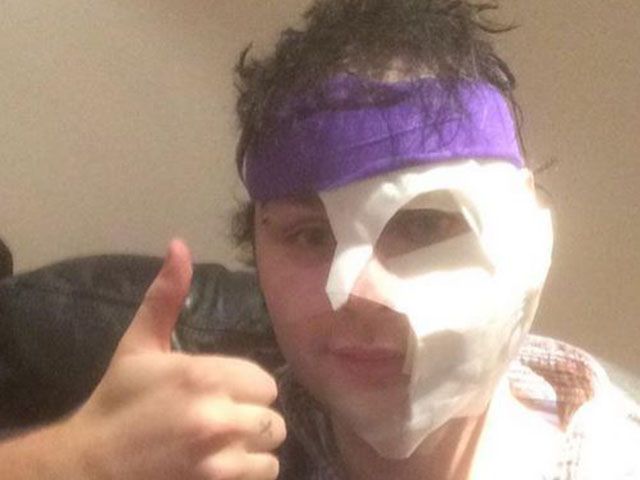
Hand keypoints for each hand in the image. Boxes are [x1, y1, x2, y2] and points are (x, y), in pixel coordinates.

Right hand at [64, 239, 284, 478]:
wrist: (90, 465)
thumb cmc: (118, 401)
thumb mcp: (139, 345)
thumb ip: (167, 296)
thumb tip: (180, 245)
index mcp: (203, 375)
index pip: (264, 382)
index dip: (246, 387)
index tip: (223, 391)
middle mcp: (218, 416)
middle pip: (273, 415)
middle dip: (252, 414)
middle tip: (223, 417)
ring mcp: (219, 457)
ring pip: (272, 446)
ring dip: (254, 444)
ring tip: (225, 441)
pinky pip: (263, 474)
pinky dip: (249, 470)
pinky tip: (223, 463)